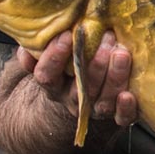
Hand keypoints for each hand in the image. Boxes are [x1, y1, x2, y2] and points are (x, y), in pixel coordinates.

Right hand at [18, 29, 137, 126]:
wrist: (88, 93)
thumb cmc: (71, 65)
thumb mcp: (52, 57)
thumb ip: (38, 50)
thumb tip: (26, 47)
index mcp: (55, 86)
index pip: (47, 76)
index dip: (54, 58)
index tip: (67, 35)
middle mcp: (74, 100)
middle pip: (80, 90)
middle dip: (94, 64)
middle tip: (107, 38)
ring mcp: (95, 109)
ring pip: (102, 101)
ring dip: (113, 78)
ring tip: (122, 54)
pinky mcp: (117, 115)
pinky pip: (121, 118)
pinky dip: (126, 109)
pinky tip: (129, 95)